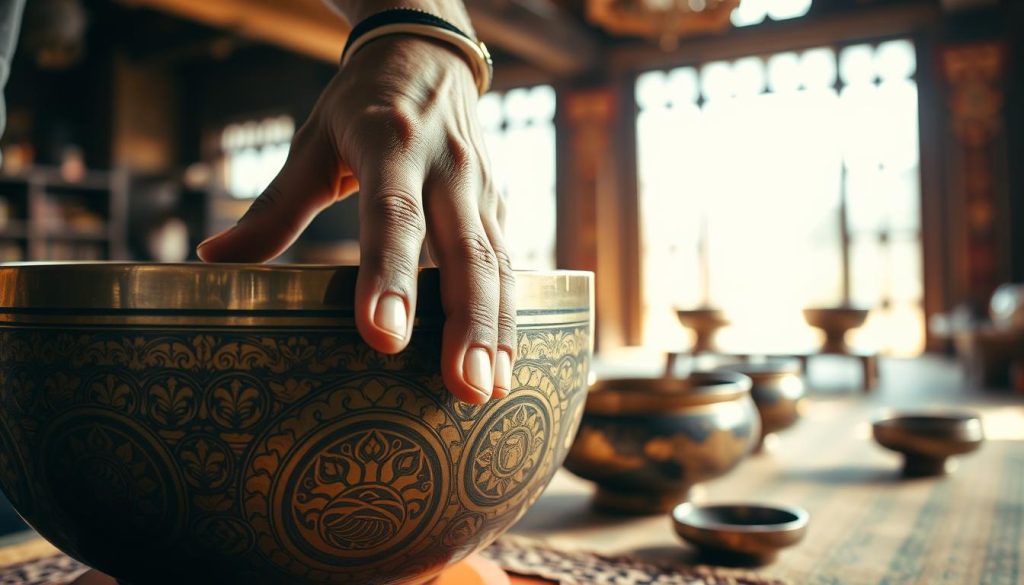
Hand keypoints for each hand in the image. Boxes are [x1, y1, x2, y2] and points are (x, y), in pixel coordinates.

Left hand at [196, 37, 514, 404]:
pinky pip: (511, 265)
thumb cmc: (363, 104)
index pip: (394, 216)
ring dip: (500, 330)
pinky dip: (512, 315)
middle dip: (468, 324)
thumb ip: (274, 206)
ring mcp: (483, 190)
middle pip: (465, 253)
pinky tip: (507, 363)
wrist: (428, 58)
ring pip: (500, 265)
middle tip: (465, 387)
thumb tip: (211, 258)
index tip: (383, 337)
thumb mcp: (314, 141)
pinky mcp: (500, 207)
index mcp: (392, 146)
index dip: (390, 277)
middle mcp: (448, 169)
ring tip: (491, 389)